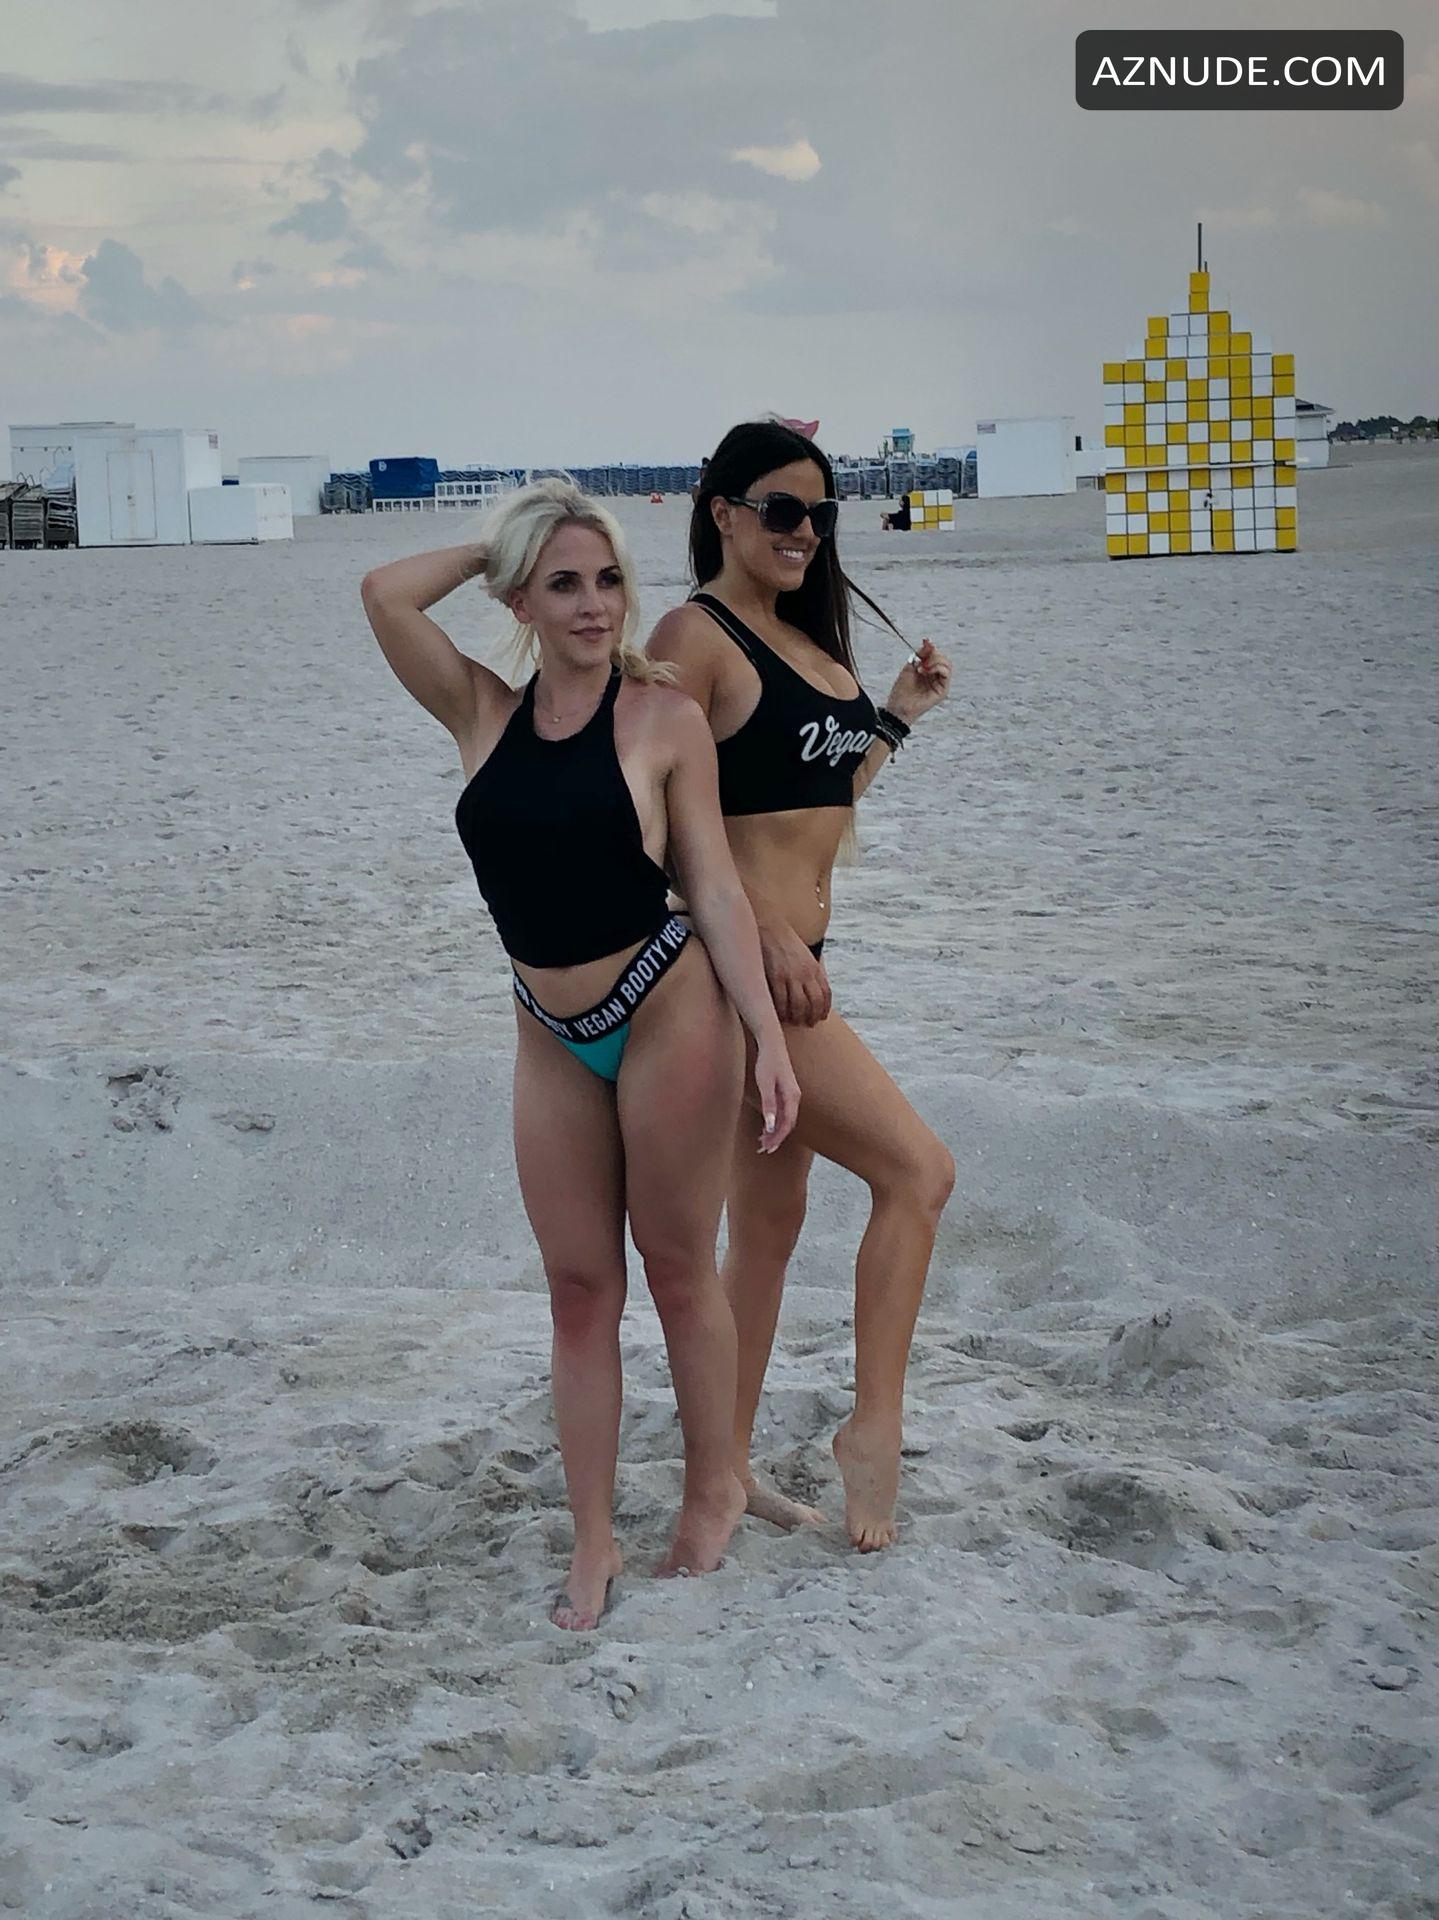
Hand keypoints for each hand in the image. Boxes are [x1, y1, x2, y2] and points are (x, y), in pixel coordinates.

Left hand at [753, 1037, 800, 1153]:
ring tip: (762, 1142)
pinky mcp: (785, 1092)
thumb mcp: (765, 1084)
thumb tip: (771, 1126)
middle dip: (777, 1138)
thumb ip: (769, 1105)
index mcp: (792, 1096)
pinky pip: (783, 1112)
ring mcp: (791, 1094)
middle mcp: (794, 1097)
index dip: (778, 1138)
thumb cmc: (767, 1062)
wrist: (771, 1043)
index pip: (787, 1124)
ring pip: (785, 1119)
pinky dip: (775, 1122)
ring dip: (775, 1132)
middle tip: (763, 1149)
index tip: (768, 1149)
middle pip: (788, 1124)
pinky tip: (765, 1127)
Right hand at [757, 923, 830, 1026]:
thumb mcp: (805, 954)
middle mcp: (805, 972)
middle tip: (807, 1024)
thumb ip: (811, 970)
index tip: (820, 1017)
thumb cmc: (785, 941)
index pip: (825, 994)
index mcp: (814, 967)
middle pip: (814, 1002)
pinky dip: (780, 1012)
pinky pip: (780, 1001)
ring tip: (793, 1021)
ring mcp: (790, 975)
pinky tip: (778, 1014)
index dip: (824, 1009)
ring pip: (799, 1005)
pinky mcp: (775, 976)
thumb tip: (815, 988)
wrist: (768, 926)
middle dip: (812, 1016)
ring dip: (797, 1017)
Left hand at [884, 638, 951, 725]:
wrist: (898, 706)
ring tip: (922, 667)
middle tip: (922, 659)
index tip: (925, 642)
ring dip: (935, 661)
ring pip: (947, 664)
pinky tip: (925, 671)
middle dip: (933, 654)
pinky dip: (937, 668)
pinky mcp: (943, 690)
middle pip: (944, 658)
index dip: (931, 648)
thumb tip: (929, 642)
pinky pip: (946, 674)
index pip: (936, 655)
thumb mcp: (910, 667)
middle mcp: (936, 677)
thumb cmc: (902, 690)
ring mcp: (940, 684)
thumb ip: (921, 654)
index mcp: (929, 671)